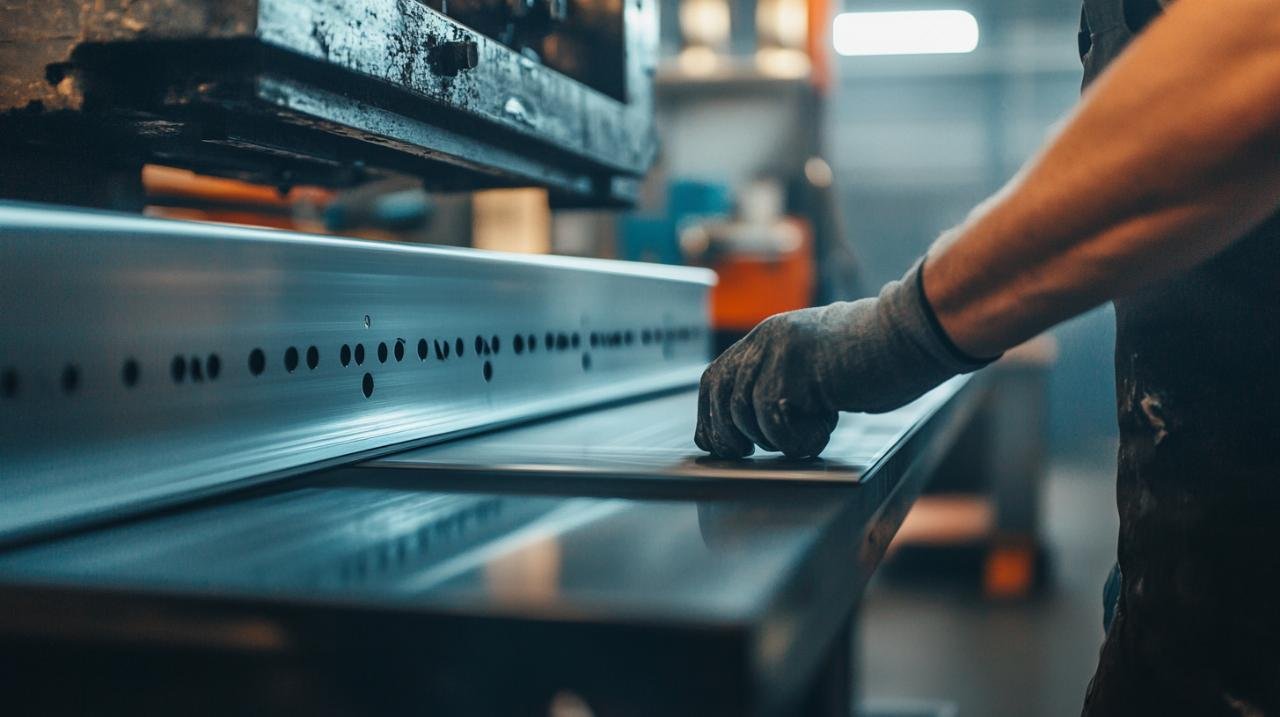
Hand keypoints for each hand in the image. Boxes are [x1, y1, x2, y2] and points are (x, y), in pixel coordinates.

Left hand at [694, 260, 992, 458]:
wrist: (913, 334)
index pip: (716, 378)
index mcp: (768, 336)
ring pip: (748, 412)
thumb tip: (749, 424)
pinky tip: (823, 432)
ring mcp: (780, 351)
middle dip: (727, 433)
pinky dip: (795, 439)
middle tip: (750, 453)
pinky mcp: (798, 369)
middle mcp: (767, 339)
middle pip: (721, 395)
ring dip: (773, 437)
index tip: (722, 443)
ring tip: (809, 433)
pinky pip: (775, 420)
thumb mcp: (817, 366)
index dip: (712, 415)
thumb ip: (784, 383)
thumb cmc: (877, 358)